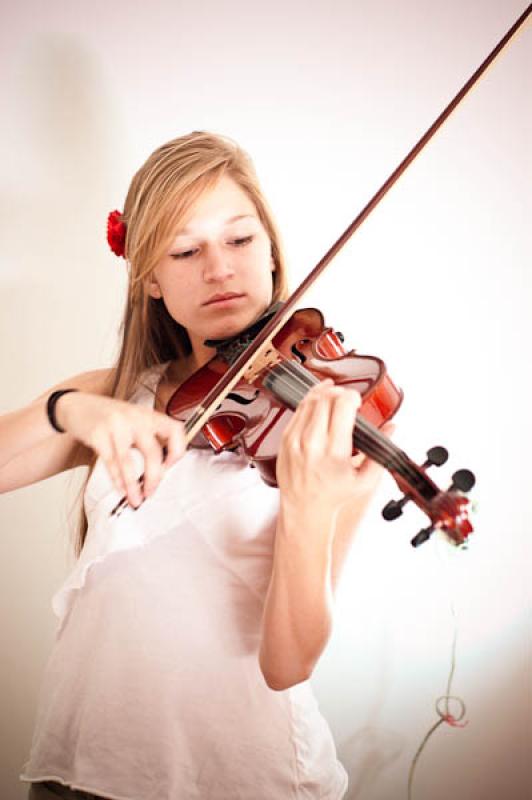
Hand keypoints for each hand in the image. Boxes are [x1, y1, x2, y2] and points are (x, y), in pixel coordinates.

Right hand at [58, 391, 185, 506]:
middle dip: (154, 477)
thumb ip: (150, 437)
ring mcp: (115, 425)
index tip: (170, 467)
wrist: (77, 405)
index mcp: (149, 414)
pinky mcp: (97, 435)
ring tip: (135, 499)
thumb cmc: (109, 416)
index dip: (177, 452)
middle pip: (152, 451)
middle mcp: (135, 418)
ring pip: (128, 461)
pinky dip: (117, 480)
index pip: (175, 431)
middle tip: (151, 491)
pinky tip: (121, 489)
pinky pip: (110, 462)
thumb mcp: (135, 419)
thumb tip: (162, 467)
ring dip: (133, 485)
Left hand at [276, 379, 390, 517]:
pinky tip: (319, 401)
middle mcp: (313, 444)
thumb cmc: (334, 495)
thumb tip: (392, 427)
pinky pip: (297, 410)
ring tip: (334, 396)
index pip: (342, 406)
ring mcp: (295, 440)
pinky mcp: (285, 439)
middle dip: (340, 393)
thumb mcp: (365, 479)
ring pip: (310, 401)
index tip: (357, 401)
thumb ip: (380, 452)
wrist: (304, 508)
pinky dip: (310, 401)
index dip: (352, 397)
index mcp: (335, 452)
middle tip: (347, 399)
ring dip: (324, 394)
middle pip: (326, 399)